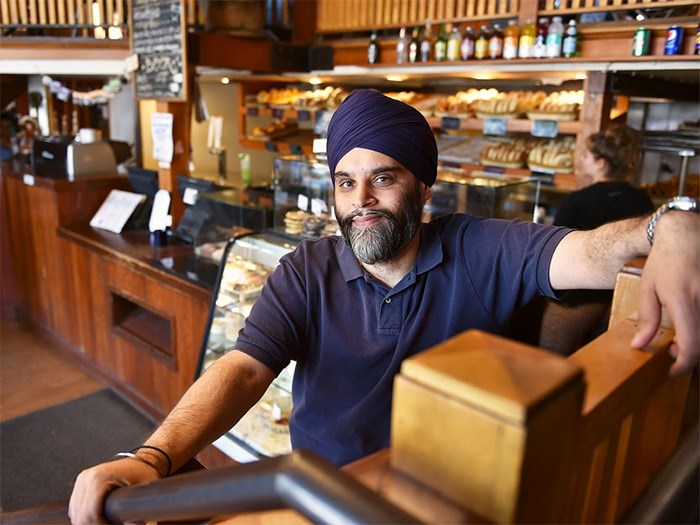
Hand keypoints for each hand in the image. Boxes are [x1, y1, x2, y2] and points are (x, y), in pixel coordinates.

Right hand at [68, 458, 159, 523]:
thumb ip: (137, 512)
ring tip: (109, 520)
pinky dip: (86, 517)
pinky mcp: (81, 485)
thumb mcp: (144, 492)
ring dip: (90, 522)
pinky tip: (101, 517)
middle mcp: (86, 478)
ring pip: (76, 515)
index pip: (89, 514)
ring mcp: (82, 481)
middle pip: (80, 516)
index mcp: (98, 478)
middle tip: (114, 524)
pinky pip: (76, 509)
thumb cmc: (144, 473)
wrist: (143, 461)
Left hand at [632, 212, 699, 375]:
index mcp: (684, 300)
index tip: (671, 370)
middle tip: (672, 350)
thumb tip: (639, 345)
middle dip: (689, 355)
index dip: (683, 365)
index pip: (692, 345)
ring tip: (682, 337)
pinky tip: (692, 324)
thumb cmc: (665, 261)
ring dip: (697, 342)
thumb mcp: (647, 288)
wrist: (689, 234)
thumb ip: (647, 318)